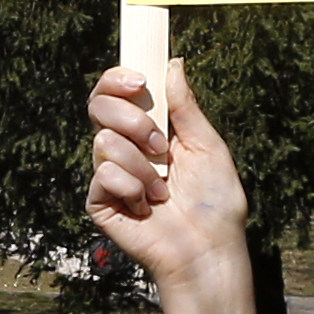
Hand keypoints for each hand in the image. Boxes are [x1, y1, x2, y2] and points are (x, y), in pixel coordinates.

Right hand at [88, 59, 252, 293]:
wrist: (207, 250)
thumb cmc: (215, 204)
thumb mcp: (208, 146)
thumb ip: (186, 107)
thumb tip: (172, 64)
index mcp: (148, 131)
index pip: (115, 93)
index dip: (118, 79)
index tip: (140, 82)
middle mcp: (124, 149)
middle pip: (98, 106)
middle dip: (132, 119)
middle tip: (160, 145)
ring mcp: (109, 175)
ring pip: (104, 141)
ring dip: (142, 165)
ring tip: (162, 190)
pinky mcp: (99, 202)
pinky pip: (103, 175)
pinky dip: (131, 188)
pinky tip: (146, 206)